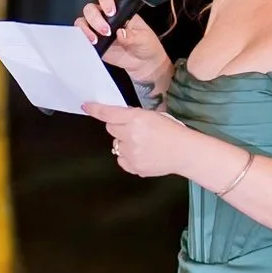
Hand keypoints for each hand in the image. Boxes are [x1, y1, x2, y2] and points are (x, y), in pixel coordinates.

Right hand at [76, 0, 170, 91]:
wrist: (142, 63)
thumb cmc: (146, 45)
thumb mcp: (144, 39)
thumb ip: (133, 36)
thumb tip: (121, 33)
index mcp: (120, 10)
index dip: (106, 0)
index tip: (111, 12)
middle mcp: (106, 17)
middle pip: (91, 8)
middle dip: (95, 18)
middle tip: (106, 30)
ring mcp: (98, 29)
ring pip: (82, 21)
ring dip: (86, 28)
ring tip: (97, 39)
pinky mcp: (93, 42)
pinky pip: (81, 36)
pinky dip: (82, 38)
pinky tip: (92, 44)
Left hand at [84, 101, 203, 178]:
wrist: (185, 152)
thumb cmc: (172, 131)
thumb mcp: (152, 115)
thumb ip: (132, 116)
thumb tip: (116, 118)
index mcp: (136, 118)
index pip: (109, 113)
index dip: (95, 109)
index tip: (86, 106)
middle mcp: (131, 134)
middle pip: (110, 129)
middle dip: (118, 128)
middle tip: (134, 130)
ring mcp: (131, 152)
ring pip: (116, 145)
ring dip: (124, 143)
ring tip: (143, 144)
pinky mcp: (133, 166)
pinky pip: (121, 159)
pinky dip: (128, 157)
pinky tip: (143, 154)